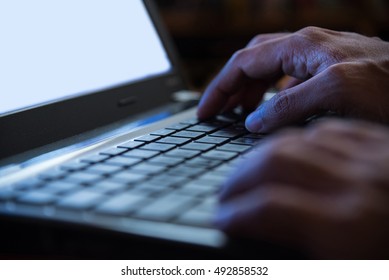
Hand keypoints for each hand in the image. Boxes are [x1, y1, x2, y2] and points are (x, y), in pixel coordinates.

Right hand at [197, 27, 388, 132]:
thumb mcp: (338, 93)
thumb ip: (290, 104)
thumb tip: (254, 121)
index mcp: (303, 47)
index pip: (244, 62)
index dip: (219, 88)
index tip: (205, 112)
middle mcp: (309, 47)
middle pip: (253, 60)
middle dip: (230, 85)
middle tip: (217, 113)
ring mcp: (322, 58)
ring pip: (270, 67)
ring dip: (249, 89)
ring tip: (239, 113)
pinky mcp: (333, 71)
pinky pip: (289, 77)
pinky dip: (272, 92)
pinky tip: (274, 106)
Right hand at [216, 119, 388, 258]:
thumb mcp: (351, 271)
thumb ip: (300, 252)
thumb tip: (258, 237)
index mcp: (350, 229)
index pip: (268, 210)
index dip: (235, 215)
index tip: (222, 219)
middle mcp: (360, 186)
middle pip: (277, 162)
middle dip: (240, 176)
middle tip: (227, 191)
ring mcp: (376, 160)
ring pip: (301, 140)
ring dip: (265, 151)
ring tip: (251, 168)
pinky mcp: (385, 147)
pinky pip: (332, 131)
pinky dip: (302, 139)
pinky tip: (291, 149)